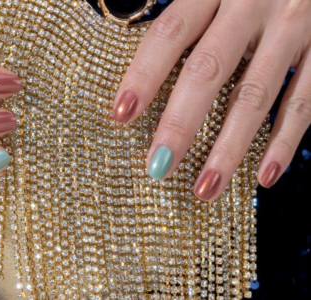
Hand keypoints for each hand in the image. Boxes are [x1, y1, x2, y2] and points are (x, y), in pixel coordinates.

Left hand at [114, 0, 310, 200]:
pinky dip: (284, 142)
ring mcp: (291, 27)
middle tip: (158, 166)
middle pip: (208, 70)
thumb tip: (143, 72)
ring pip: (255, 96)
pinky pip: (304, 101)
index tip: (120, 115)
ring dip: (228, 148)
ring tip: (205, 188)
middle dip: (180, 124)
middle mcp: (251, 5)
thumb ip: (188, 16)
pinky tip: (264, 176)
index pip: (170, 33)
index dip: (143, 74)